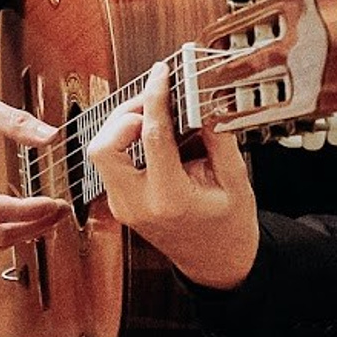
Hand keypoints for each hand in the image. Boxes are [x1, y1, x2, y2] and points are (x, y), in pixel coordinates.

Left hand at [86, 63, 259, 290]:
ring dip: (122, 126)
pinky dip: (126, 141)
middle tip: (154, 99)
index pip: (151, 136)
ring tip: (154, 114)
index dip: (155, 97)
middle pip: (103, 146)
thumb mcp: (236, 182)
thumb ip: (220, 140)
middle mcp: (137, 203)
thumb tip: (206, 101)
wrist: (217, 263)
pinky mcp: (120, 202)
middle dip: (125, 113)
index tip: (161, 74)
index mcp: (169, 199)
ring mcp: (124, 205)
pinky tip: (152, 133)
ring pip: (100, 152)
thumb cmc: (230, 227)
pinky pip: (110, 163)